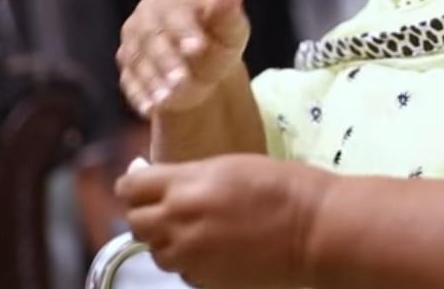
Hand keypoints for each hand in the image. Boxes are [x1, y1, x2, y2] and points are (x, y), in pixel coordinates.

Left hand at [116, 154, 333, 288]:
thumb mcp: (231, 166)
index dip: (134, 185)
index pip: (131, 187)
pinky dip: (187, 260)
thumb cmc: (284, 186)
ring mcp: (189, 253)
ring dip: (165, 240)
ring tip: (192, 231)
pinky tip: (212, 250)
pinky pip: (179, 269)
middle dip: (146, 213)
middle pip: (135, 221)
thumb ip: (191, 176)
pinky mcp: (203, 279)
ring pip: (154, 250)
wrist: (313, 229)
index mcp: (186, 183)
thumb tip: (165, 180)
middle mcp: (178, 219)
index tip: (142, 184)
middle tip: (168, 208)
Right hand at [117, 0, 250, 116]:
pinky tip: (151, 108)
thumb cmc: (218, 39)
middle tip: (182, 82)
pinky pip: (130, 85)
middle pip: (152, 41)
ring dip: (152, 82)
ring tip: (169, 99)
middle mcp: (142, 23)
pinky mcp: (128, 74)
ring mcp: (131, 48)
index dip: (186, 32)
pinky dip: (140, 96)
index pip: (175, 16)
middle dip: (167, 62)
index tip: (199, 48)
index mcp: (168, 3)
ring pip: (138, 64)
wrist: (200, 66)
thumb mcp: (230, 28)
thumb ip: (228, 11)